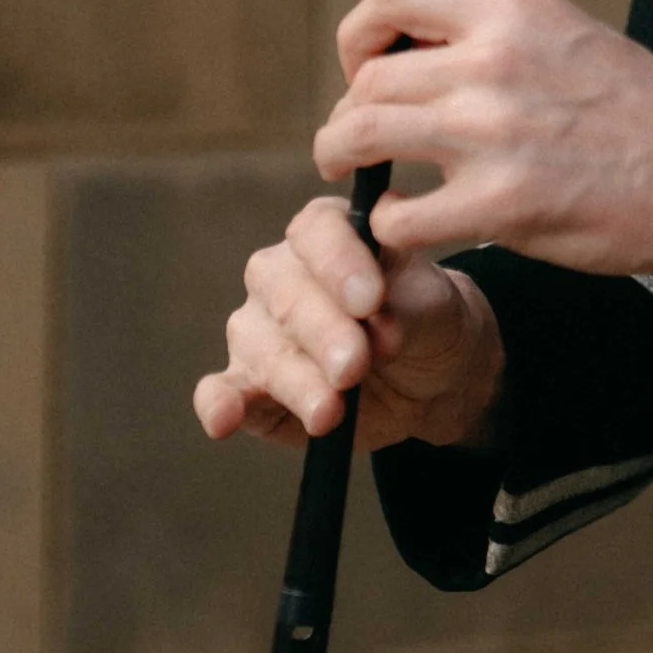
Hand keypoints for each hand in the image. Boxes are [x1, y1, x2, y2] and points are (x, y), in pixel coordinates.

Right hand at [193, 196, 504, 449]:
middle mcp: (280, 272)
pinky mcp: (247, 383)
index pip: (318, 232)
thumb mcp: (435, 306)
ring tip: (331, 412)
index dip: (340, 264)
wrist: (429, 375)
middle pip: (285, 293)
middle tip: (355, 366)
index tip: (371, 301)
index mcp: (328, 232)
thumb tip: (376, 323)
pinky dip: (217, 404)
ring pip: (258, 346)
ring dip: (294, 381)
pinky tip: (222, 420)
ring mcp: (257, 328)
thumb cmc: (428, 320)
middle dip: (322, 333)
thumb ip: (407, 306)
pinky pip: (219, 389)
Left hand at [309, 0, 652, 296]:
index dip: (361, 34)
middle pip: (367, 76)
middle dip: (348, 110)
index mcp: (513, 11)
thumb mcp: (569, 33)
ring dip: (343, 157)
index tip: (369, 67)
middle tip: (359, 139)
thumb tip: (423, 49)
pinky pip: (397, 213)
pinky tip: (408, 227)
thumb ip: (497, 34)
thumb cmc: (645, 112)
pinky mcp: (499, 204)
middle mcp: (493, 61)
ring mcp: (492, 133)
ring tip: (354, 174)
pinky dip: (388, 224)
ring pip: (360, 133)